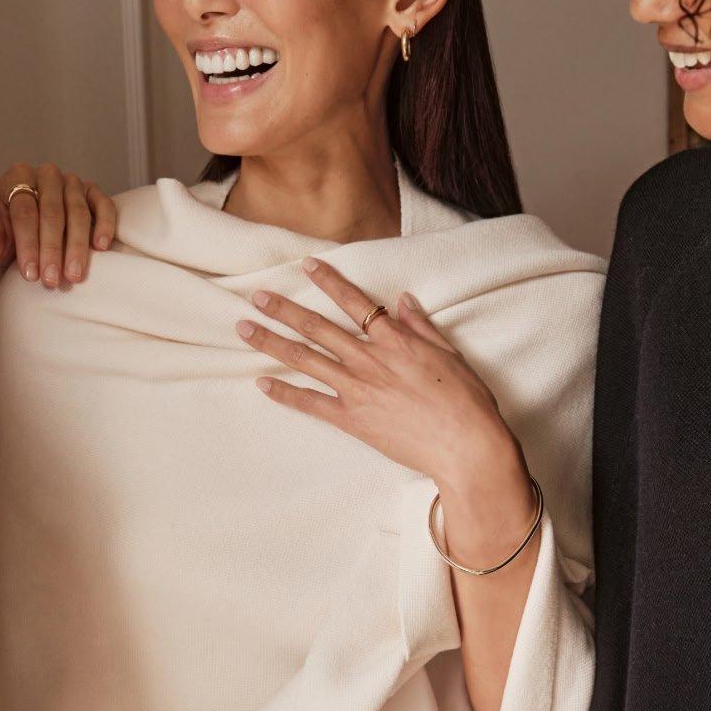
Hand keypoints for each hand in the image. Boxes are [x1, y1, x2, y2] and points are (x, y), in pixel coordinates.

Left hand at [0, 163, 117, 288]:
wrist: (34, 230)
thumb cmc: (12, 235)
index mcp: (16, 178)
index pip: (24, 211)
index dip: (27, 244)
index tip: (30, 275)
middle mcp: (46, 175)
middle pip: (51, 212)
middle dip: (51, 249)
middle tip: (51, 280)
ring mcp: (72, 182)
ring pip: (77, 211)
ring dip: (77, 246)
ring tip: (73, 275)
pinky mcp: (94, 192)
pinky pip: (103, 205)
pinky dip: (104, 225)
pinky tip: (101, 248)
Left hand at [236, 257, 525, 508]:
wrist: (465, 445)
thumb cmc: (465, 400)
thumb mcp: (449, 354)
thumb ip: (421, 326)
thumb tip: (402, 300)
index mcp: (395, 340)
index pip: (354, 302)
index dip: (329, 281)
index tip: (306, 265)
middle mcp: (369, 360)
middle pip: (318, 328)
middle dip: (284, 310)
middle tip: (256, 296)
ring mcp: (357, 389)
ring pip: (305, 359)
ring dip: (272, 343)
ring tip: (245, 329)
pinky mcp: (352, 419)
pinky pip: (310, 403)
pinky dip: (284, 393)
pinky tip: (261, 383)